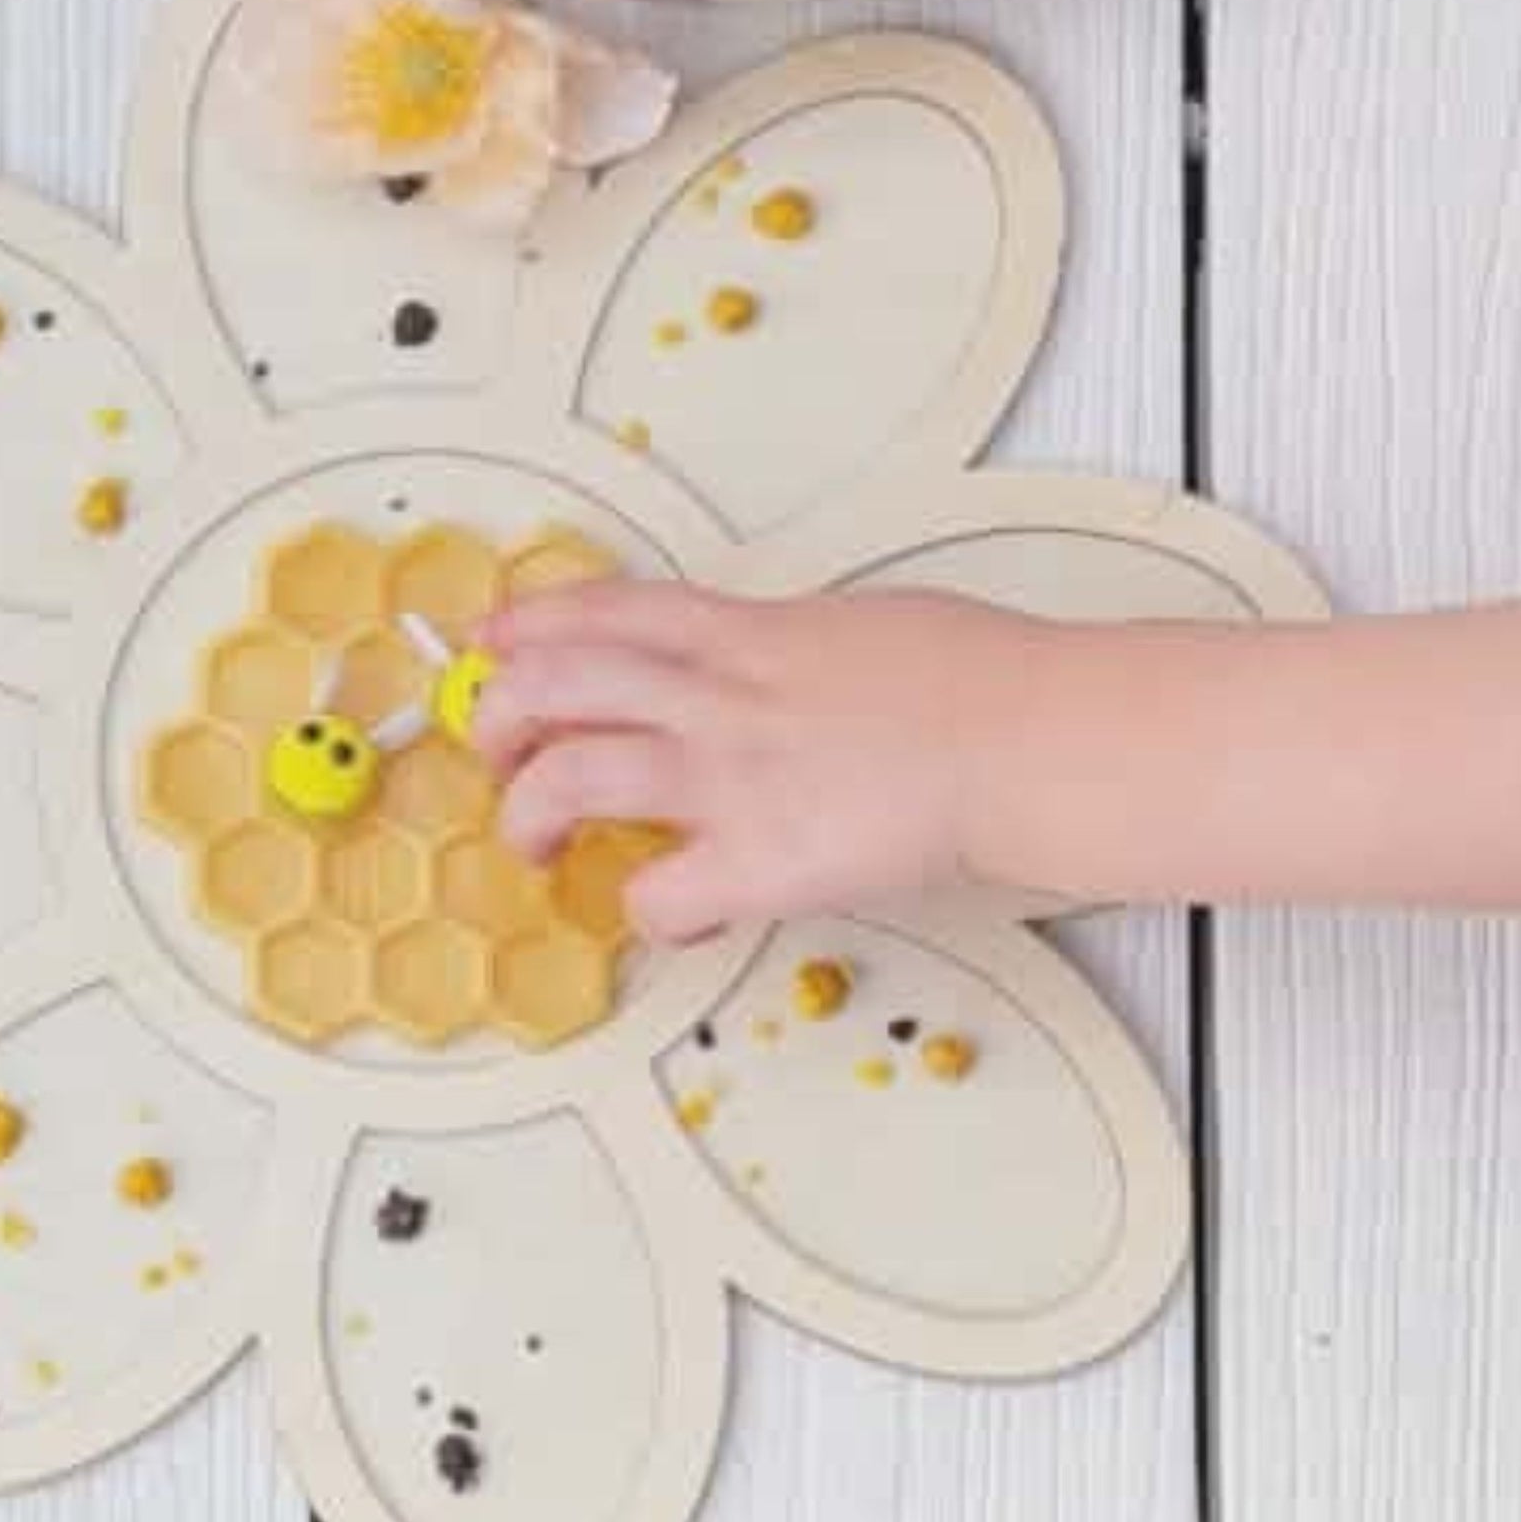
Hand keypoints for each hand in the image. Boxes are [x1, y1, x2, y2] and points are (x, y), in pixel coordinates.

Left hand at [474, 581, 1085, 939]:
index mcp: (739, 631)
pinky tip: (666, 909)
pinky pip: (657, 894)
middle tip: (499, 748)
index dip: (529, 625)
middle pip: (551, 685)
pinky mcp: (759, 863)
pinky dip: (645, 910)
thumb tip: (765, 658)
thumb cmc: (972, 679)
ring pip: (569, 779)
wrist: (1028, 738)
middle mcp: (713, 697)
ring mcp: (727, 779)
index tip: (493, 641)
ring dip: (528, 812)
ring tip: (533, 837)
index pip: (600, 610)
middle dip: (498, 717)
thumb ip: (781, 643)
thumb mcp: (853, 624)